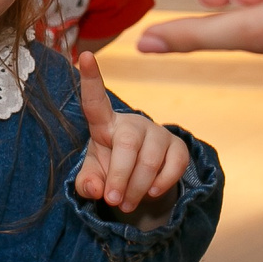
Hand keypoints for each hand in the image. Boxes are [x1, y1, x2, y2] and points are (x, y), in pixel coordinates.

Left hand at [72, 50, 188, 219]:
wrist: (141, 179)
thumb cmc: (111, 168)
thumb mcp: (94, 175)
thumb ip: (87, 183)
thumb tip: (96, 189)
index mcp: (105, 124)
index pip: (94, 101)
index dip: (90, 78)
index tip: (83, 56)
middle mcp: (132, 123)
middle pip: (127, 145)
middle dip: (120, 177)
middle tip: (113, 201)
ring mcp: (157, 133)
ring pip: (149, 161)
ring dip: (137, 188)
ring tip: (126, 205)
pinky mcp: (178, 147)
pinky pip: (174, 166)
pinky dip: (161, 185)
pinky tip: (150, 193)